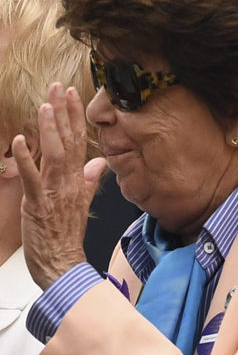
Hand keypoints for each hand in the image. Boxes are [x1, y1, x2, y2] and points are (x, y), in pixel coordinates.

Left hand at [14, 83, 106, 288]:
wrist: (63, 266)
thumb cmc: (68, 238)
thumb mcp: (83, 204)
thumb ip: (90, 180)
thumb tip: (100, 163)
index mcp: (77, 180)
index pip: (78, 140)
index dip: (76, 116)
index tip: (72, 94)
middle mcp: (67, 181)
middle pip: (67, 140)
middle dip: (63, 112)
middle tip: (58, 88)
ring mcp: (53, 191)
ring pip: (53, 154)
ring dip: (49, 128)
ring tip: (45, 105)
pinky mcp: (37, 204)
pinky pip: (32, 178)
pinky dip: (27, 158)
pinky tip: (21, 141)